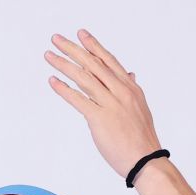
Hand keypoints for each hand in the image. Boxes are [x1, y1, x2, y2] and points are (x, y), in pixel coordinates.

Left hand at [45, 31, 162, 178]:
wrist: (146, 161)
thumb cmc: (142, 139)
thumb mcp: (140, 108)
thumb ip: (131, 91)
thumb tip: (130, 75)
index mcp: (130, 88)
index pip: (109, 61)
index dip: (93, 46)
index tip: (80, 34)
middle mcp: (121, 92)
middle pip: (93, 64)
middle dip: (73, 49)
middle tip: (56, 38)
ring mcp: (111, 104)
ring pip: (84, 78)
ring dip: (64, 64)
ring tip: (49, 55)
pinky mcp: (100, 119)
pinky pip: (79, 100)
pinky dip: (64, 89)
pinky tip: (53, 80)